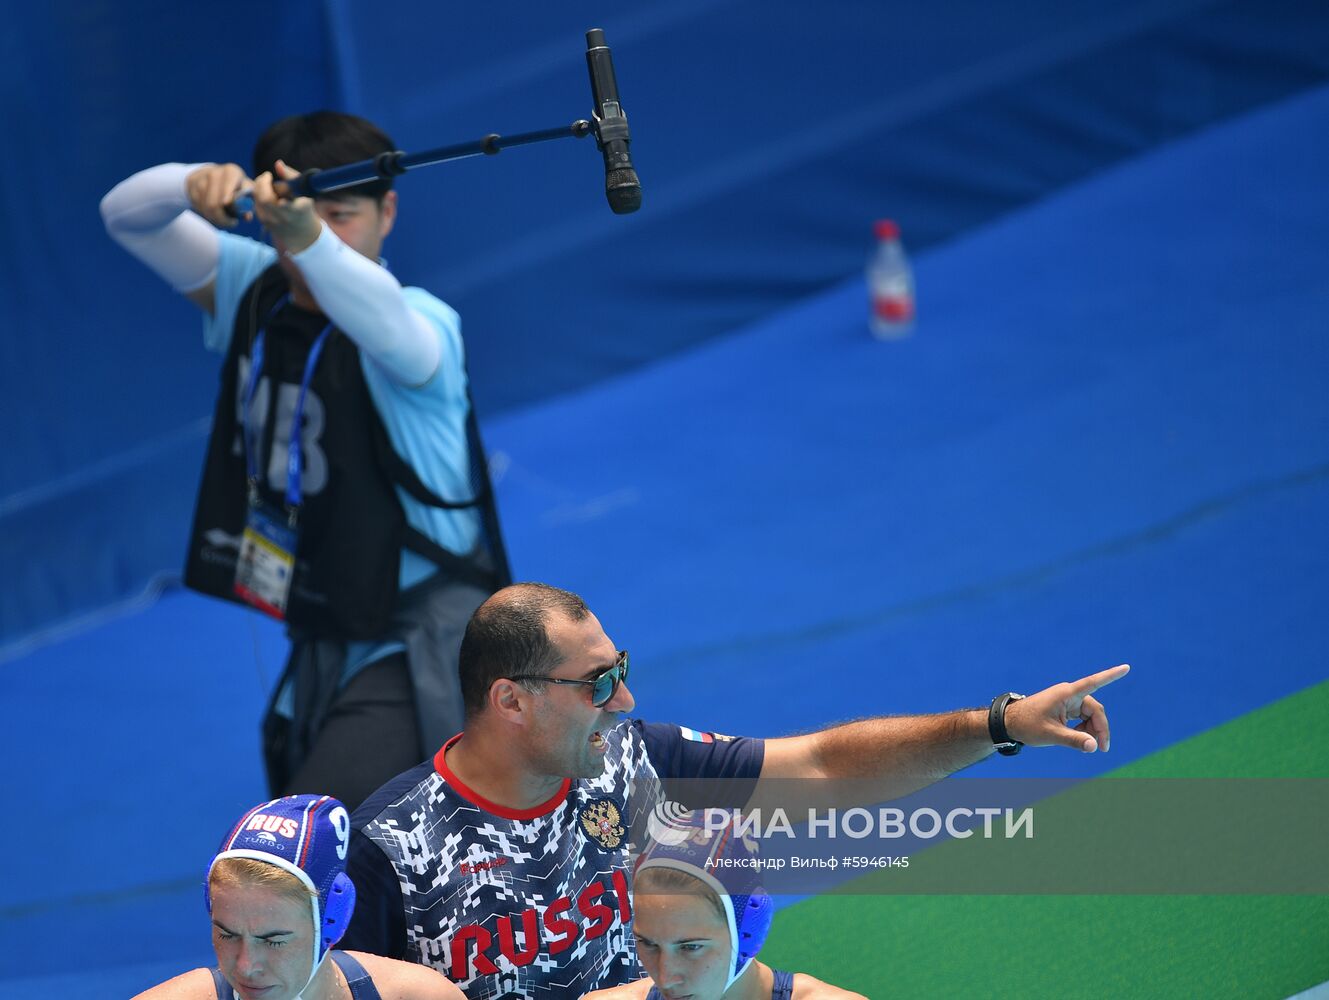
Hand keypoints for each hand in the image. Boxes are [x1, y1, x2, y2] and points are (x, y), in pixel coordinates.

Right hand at [186, 162, 252, 226]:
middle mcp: (215, 172)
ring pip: (206, 207)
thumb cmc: (236, 187)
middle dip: (223, 218)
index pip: (229, 183)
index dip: (227, 194)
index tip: (226, 204)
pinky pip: (198, 206)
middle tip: (232, 223)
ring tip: (224, 219)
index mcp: (232, 171)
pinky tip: (213, 213)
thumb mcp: (245, 192)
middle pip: (215, 202)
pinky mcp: (191, 185)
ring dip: (216, 218)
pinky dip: (207, 214)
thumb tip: (247, 217)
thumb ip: (248, 204)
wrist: (214, 176)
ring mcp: (201, 178)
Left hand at [252, 159, 321, 254]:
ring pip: (258, 200)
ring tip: (268, 184)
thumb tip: (277, 163)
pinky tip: (267, 193)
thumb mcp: (304, 192)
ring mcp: (272, 222)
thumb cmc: (304, 207)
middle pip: (264, 199)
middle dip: (261, 183)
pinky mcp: (264, 222)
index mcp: (297, 210)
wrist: (302, 234)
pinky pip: (256, 204)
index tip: (269, 175)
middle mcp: (283, 218)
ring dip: (260, 188)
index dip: (269, 187)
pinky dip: (259, 195)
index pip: (281, 201)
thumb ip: (291, 176)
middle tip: (266, 176)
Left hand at [1004, 664, 1130, 752]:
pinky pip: (1083, 718)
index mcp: (1066, 694)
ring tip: (1088, 746)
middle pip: (1095, 710)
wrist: (1010, 722)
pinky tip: (1080, 739)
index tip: (1126, 667)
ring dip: (1093, 730)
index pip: (1093, 683)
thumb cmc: (1027, 725)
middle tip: (1102, 748)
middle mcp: (1069, 694)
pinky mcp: (1066, 708)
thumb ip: (1074, 740)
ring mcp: (1068, 701)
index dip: (1110, 676)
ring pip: (1091, 715)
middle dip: (1100, 728)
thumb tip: (1094, 746)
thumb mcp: (1051, 735)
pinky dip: (1085, 729)